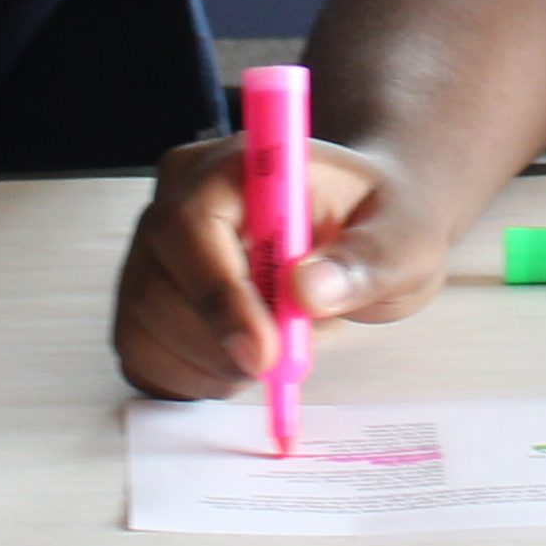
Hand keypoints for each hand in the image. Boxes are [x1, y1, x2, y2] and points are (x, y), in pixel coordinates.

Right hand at [110, 129, 430, 400]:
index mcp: (235, 165)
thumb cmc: (379, 222)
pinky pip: (141, 354)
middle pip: (158, 288)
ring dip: (212, 366)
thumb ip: (364, 260)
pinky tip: (238, 364)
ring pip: (143, 329)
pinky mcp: (145, 297)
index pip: (193, 226)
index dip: (220, 297)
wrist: (361, 227)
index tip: (267, 353)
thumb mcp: (404, 236)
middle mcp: (176, 199)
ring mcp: (151, 250)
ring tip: (273, 353)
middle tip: (283, 366)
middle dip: (221, 346)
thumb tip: (308, 290)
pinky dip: (190, 379)